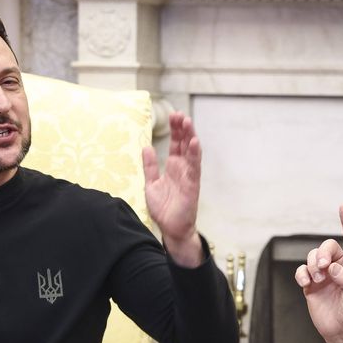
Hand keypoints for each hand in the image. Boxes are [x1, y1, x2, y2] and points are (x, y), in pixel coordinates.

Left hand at [143, 111, 202, 266]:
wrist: (171, 228)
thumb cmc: (164, 208)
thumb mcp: (151, 184)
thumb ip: (150, 166)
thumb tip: (147, 148)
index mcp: (174, 167)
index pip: (177, 144)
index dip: (175, 130)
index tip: (173, 116)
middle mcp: (183, 168)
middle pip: (185, 144)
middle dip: (183, 128)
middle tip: (179, 114)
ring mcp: (189, 176)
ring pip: (192, 152)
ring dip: (190, 136)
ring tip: (187, 122)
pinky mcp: (192, 185)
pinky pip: (194, 167)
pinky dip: (195, 154)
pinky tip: (194, 142)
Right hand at [294, 205, 342, 342]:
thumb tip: (332, 268)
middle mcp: (339, 267)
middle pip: (327, 246)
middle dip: (322, 253)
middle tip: (322, 268)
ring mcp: (324, 275)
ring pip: (313, 256)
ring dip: (312, 264)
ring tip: (317, 280)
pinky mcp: (311, 285)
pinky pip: (302, 271)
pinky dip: (301, 274)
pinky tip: (306, 283)